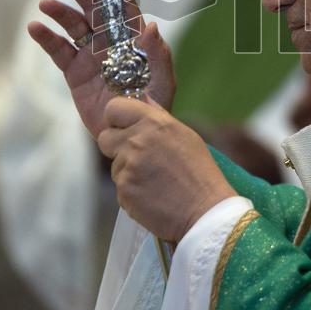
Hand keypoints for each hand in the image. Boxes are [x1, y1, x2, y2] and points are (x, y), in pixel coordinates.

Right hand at [28, 0, 175, 139]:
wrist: (130, 135)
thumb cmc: (154, 106)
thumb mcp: (163, 82)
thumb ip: (158, 55)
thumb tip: (153, 26)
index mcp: (134, 38)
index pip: (123, 6)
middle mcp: (111, 41)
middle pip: (94, 8)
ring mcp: (90, 55)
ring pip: (74, 26)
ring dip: (60, 12)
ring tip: (46, 4)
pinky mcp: (74, 72)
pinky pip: (59, 50)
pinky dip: (47, 38)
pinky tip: (35, 27)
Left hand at [98, 97, 236, 241]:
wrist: (205, 210)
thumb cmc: (200, 172)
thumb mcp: (185, 136)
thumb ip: (158, 118)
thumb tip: (143, 99)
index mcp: (153, 122)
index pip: (114, 108)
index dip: (116, 119)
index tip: (124, 128)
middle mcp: (136, 141)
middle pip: (105, 138)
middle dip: (116, 147)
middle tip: (138, 158)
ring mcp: (127, 167)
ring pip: (114, 166)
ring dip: (128, 172)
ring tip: (155, 181)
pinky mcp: (123, 191)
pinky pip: (119, 187)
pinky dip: (132, 192)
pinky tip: (152, 195)